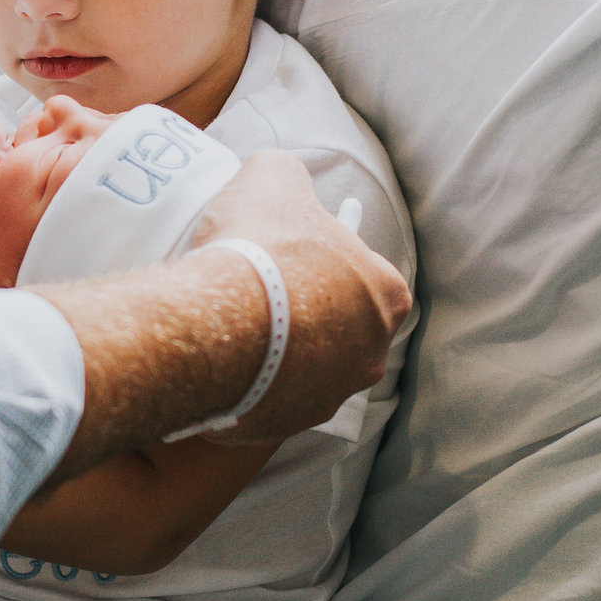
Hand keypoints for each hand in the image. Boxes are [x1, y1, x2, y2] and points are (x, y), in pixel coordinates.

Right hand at [191, 151, 410, 445]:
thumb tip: (283, 178)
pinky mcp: (280, 426)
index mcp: (385, 295)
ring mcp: (327, 397)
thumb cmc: (259, 246)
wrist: (215, 324)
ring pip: (303, 370)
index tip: (292, 253)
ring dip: (276, 352)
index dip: (326, 260)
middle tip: (260, 289)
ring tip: (230, 325)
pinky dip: (245, 383)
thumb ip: (288, 174)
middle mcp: (369, 354)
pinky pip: (264, 401)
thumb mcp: (273, 175)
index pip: (367, 275)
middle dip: (306, 312)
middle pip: (339, 328)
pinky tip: (215, 358)